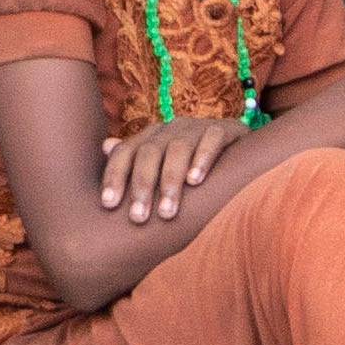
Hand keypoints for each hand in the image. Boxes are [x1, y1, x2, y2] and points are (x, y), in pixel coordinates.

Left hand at [98, 116, 242, 224]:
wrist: (240, 149)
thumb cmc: (192, 166)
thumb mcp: (162, 166)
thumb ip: (135, 161)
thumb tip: (105, 146)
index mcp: (151, 137)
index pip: (126, 152)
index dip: (115, 176)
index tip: (108, 204)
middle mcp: (171, 129)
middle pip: (149, 152)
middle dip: (142, 185)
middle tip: (138, 217)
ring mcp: (197, 127)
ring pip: (177, 148)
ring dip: (170, 180)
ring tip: (167, 211)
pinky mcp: (226, 129)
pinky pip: (212, 137)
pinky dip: (202, 158)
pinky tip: (195, 180)